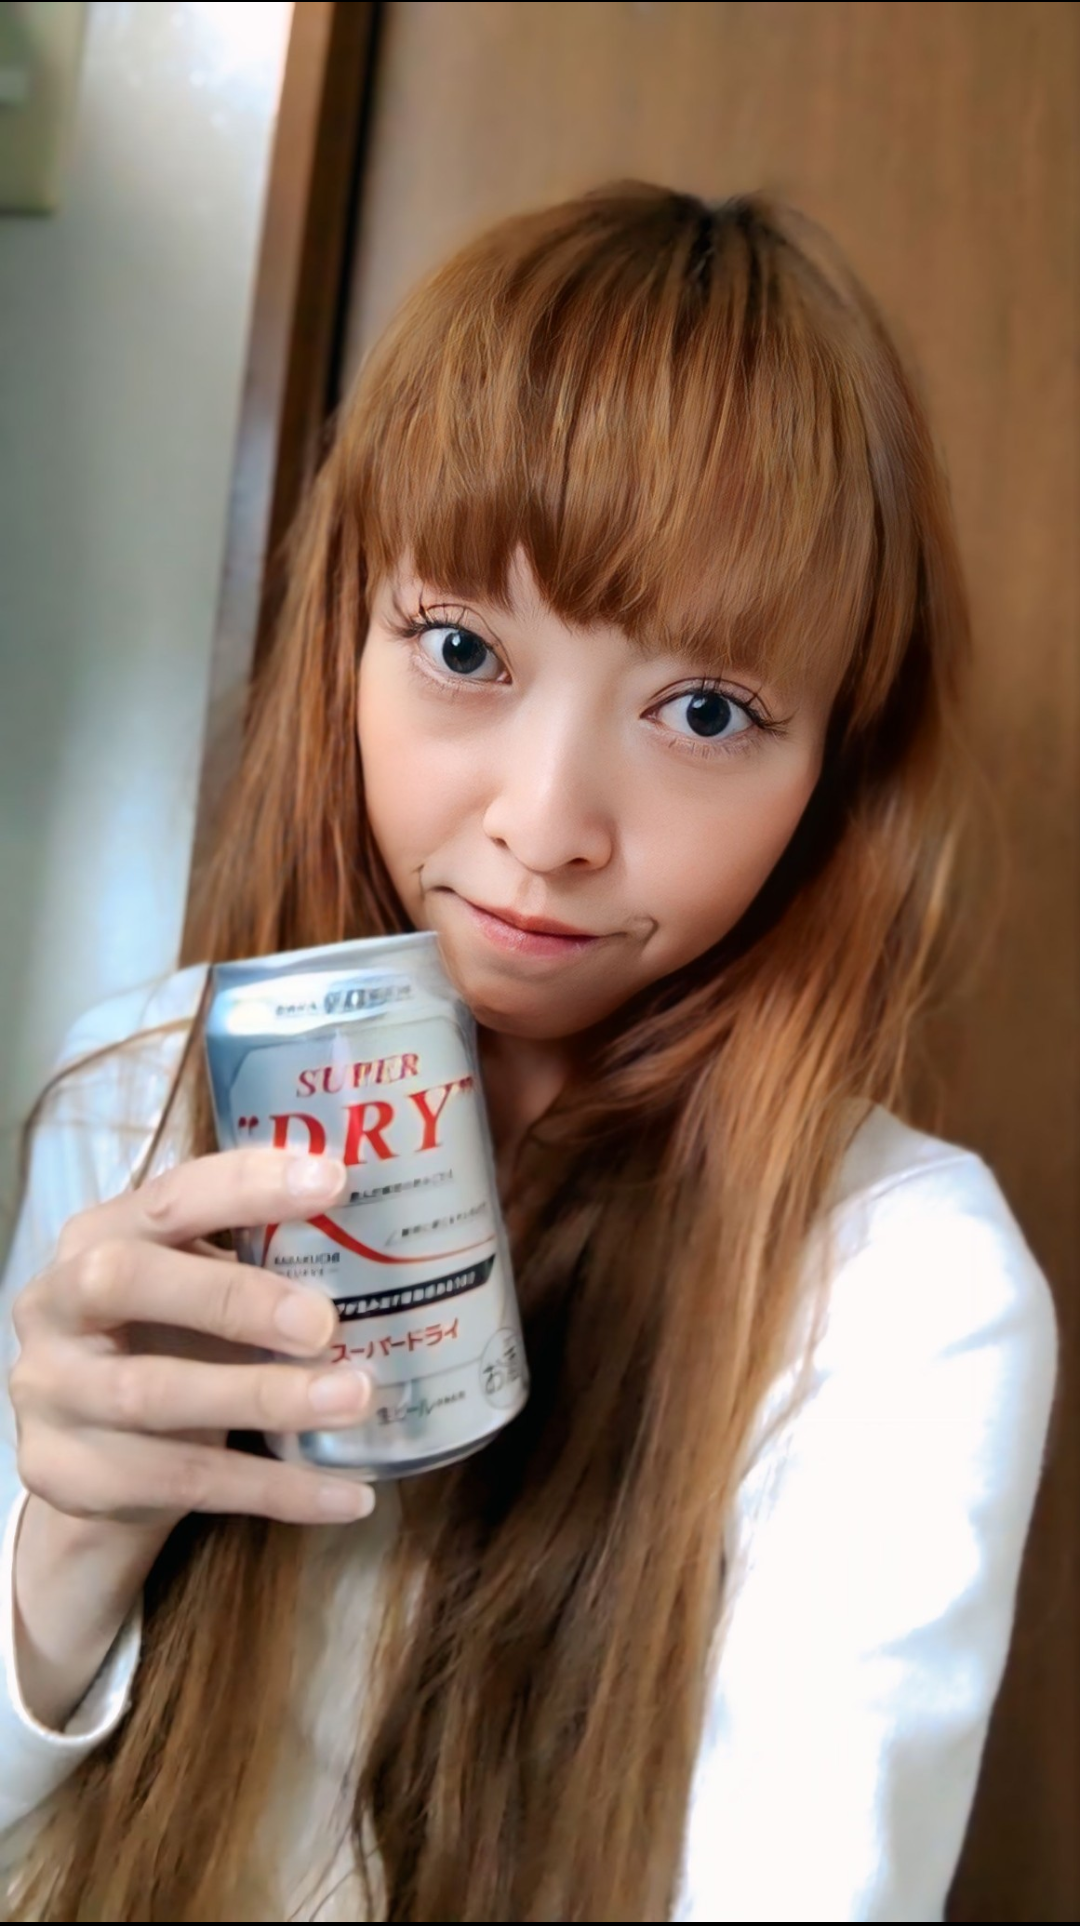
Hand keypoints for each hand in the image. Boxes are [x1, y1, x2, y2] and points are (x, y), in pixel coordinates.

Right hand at [9, 1149, 370, 1725]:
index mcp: (96, 1236)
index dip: (244, 1187)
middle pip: (127, 1282)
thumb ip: (252, 1260)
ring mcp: (53, 1394)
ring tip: (354, 1398)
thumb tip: (384, 1237)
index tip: (332, 1180)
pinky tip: (348, 1494)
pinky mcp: (71, 1475)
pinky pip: (183, 1485)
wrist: (86, 1453)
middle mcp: (56, 1305)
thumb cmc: (161, 1341)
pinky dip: (276, 1490)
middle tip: (325, 1321)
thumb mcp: (189, 1287)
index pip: (166, 1198)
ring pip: (156, 1396)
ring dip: (265, 1398)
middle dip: (232, 1298)